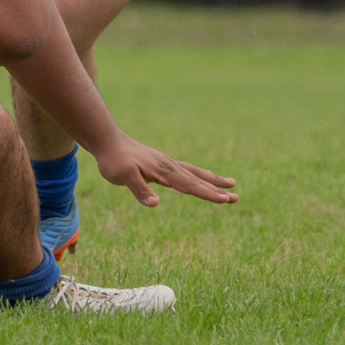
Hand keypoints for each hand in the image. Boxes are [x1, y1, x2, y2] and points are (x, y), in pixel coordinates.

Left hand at [89, 134, 237, 207]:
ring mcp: (166, 164)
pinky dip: (198, 175)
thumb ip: (139, 189)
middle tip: (237, 197)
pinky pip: (185, 170)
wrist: (107, 140)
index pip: (189, 186)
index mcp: (163, 171)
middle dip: (216, 189)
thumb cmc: (114, 160)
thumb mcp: (123, 176)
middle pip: (197, 180)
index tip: (225, 200)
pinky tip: (204, 176)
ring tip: (231, 184)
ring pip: (194, 173)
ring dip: (212, 180)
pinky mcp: (161, 164)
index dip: (207, 194)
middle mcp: (168, 166)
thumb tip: (155, 204)